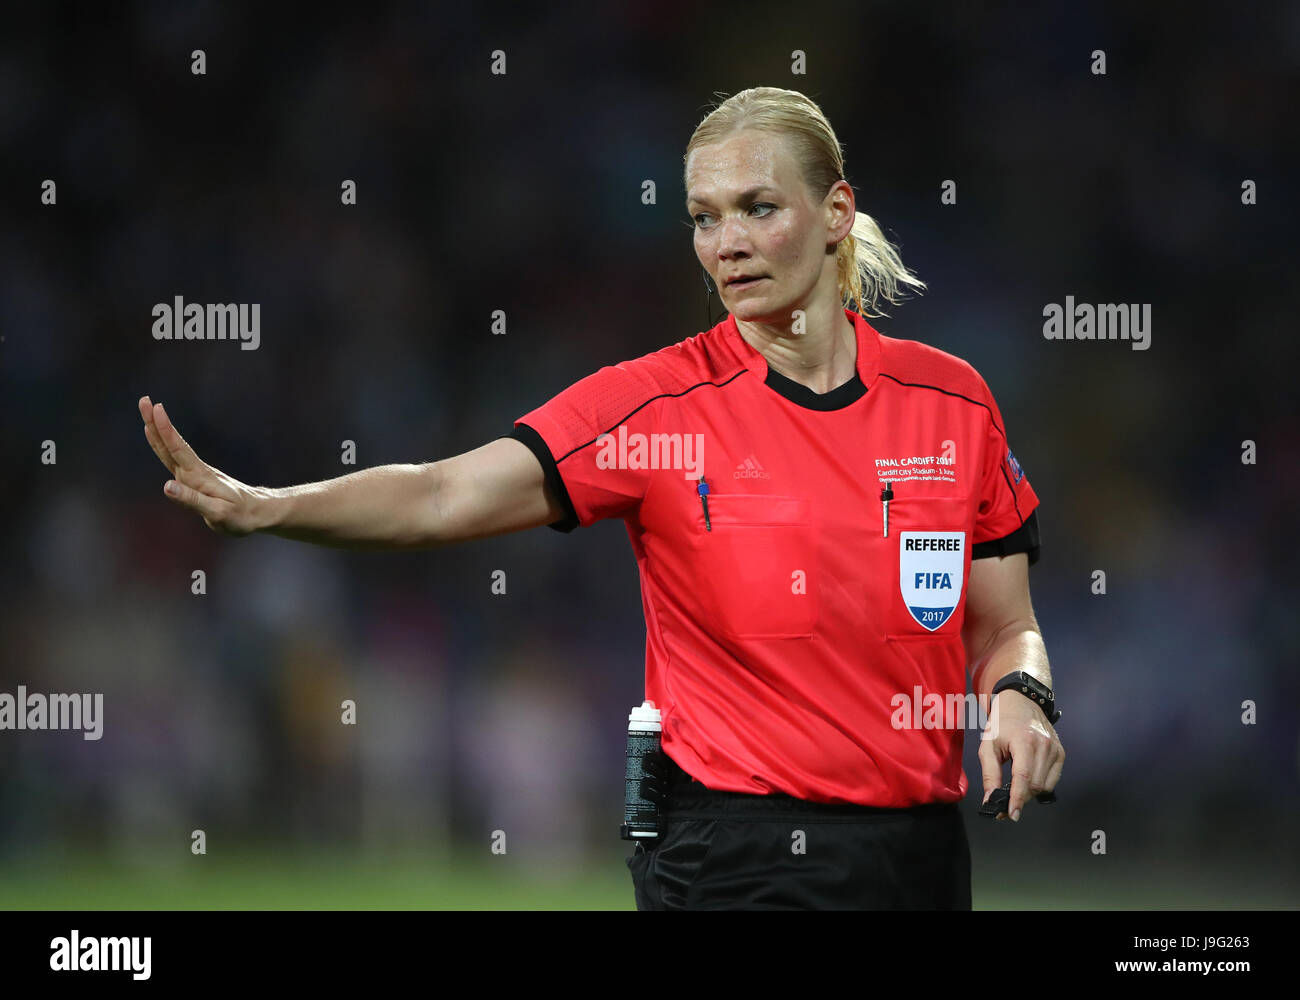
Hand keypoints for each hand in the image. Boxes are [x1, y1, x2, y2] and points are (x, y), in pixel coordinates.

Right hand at [138, 395, 273, 535]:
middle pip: (171, 444)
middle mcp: (195, 471)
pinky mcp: (196, 479)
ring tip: (148, 412)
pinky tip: (160, 440)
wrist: (258, 512)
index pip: (178, 449)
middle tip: (144, 400)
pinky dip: (165, 446)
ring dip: (158, 431)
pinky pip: (176, 458)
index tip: (157, 409)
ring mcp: (195, 473)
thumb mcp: (216, 514)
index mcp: (199, 477)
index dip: (166, 430)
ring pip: (171, 449)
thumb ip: (191, 500)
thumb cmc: (239, 516)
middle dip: (156, 422)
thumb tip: (167, 486)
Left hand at [977, 688, 1064, 820]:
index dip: (1017, 799)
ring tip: (1015, 788)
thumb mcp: (988, 745)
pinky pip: (1052, 780)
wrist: (1022, 702)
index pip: (1023, 777)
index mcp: (1024, 741)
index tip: (1011, 814)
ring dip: (1029, 793)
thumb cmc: (1001, 723)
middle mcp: (1044, 745)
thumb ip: (990, 774)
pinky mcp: (1061, 753)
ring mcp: (1055, 749)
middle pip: (1034, 785)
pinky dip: (1039, 785)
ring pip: (1044, 786)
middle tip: (1004, 803)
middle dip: (1020, 798)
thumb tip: (990, 801)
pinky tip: (1028, 779)